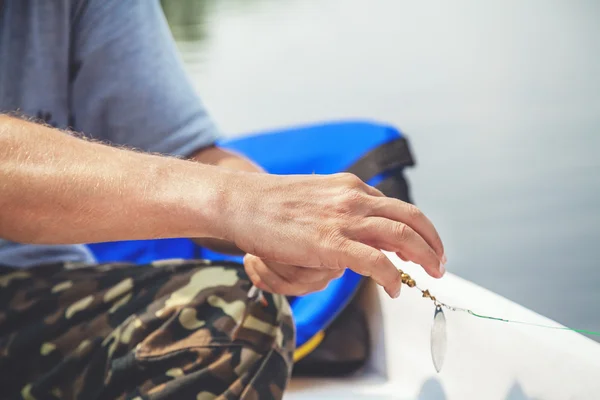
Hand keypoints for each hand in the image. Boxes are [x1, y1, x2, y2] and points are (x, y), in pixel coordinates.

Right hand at [221, 172, 444, 298]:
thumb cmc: (270, 203)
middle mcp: (353, 198)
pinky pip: (376, 261)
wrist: (240, 201)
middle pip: (410, 217)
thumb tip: (353, 233)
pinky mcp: (330, 243)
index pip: (394, 207)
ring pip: (403, 236)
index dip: (415, 229)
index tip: (422, 246)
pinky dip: (391, 277)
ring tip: (432, 273)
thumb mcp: (313, 196)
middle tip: (440, 262)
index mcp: (349, 187)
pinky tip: (392, 289)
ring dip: (425, 256)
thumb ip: (337, 210)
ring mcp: (343, 219)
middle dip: (432, 241)